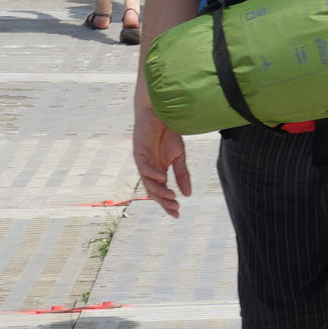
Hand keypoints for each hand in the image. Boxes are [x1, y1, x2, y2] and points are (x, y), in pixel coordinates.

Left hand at [133, 100, 191, 217]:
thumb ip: (182, 174)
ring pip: (148, 182)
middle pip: (154, 191)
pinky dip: (152, 174)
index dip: (168, 204)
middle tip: (175, 207)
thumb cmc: (168, 133)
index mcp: (159, 171)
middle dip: (164, 201)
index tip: (177, 214)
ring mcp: (143, 162)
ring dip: (159, 190)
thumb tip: (188, 194)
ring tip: (171, 196)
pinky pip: (144, 167)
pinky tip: (163, 177)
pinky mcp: (139, 153)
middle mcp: (149, 170)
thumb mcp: (180, 156)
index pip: (162, 192)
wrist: (161, 113)